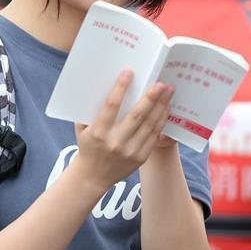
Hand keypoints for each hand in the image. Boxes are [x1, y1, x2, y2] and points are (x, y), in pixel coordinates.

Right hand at [74, 70, 173, 189]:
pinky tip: (166, 108)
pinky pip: (154, 136)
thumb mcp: (82, 128)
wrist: (93, 176)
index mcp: (98, 132)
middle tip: (160, 83)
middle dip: (150, 98)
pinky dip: (161, 120)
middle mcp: (115, 142)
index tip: (129, 73)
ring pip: (149, 125)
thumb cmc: (88, 146)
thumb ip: (91, 109)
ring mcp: (130, 151)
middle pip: (136, 115)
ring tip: (168, 92)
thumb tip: (104, 83)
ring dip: (161, 106)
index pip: (111, 106)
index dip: (120, 88)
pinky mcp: (140, 157)